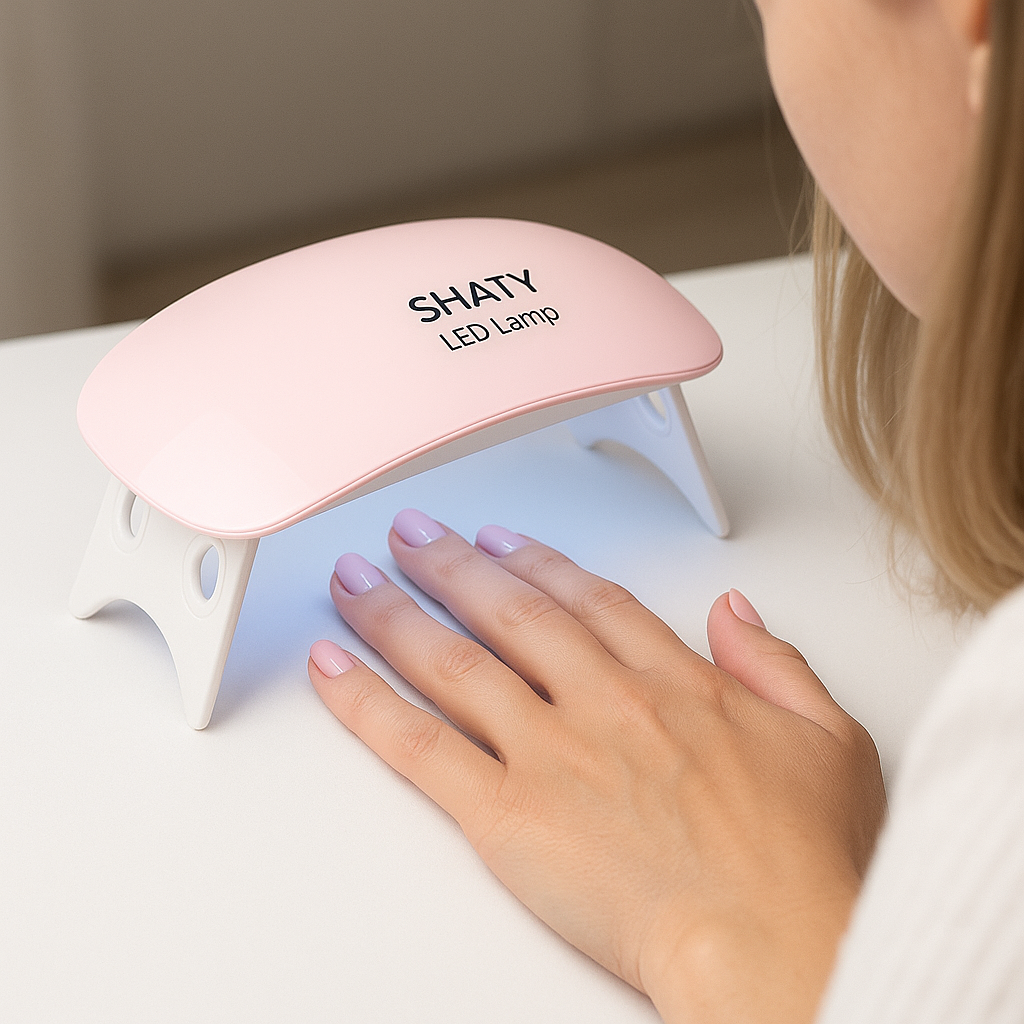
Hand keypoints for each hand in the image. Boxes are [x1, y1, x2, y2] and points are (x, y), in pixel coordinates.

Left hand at [307, 509, 885, 1023]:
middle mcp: (601, 700)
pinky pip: (420, 745)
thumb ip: (779, 664)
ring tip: (356, 579)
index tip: (506, 543)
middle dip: (452, 565)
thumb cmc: (804, 861)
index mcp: (673, 681)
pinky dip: (368, 702)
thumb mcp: (830, 741)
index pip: (589, 601)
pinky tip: (336, 668)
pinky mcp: (507, 814)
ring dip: (396, 612)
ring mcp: (549, 751)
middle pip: (509, 612)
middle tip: (411, 533)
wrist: (771, 941)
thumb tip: (738, 615)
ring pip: (454, 662)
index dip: (539, 564)